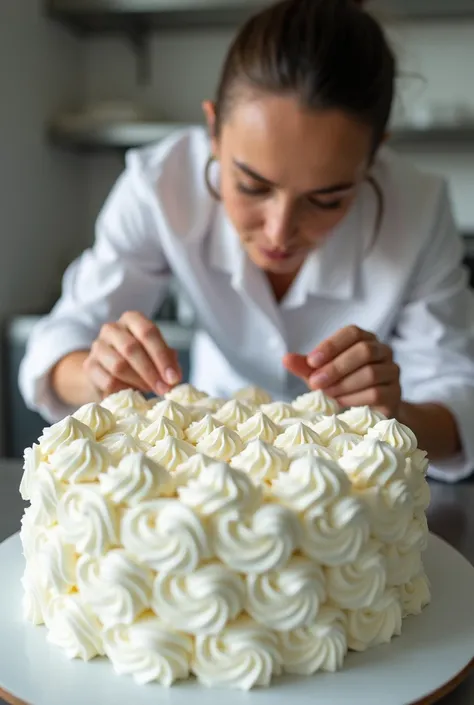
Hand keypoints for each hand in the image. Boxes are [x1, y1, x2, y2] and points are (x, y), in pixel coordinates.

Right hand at [83, 311, 181, 398]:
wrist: (106, 370)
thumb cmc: (137, 359)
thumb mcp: (155, 355)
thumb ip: (168, 361)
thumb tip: (174, 377)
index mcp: (132, 319)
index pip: (148, 332)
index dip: (162, 356)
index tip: (174, 378)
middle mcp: (112, 329)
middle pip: (132, 348)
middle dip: (151, 372)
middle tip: (164, 389)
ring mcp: (98, 347)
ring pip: (119, 365)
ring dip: (138, 381)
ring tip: (150, 390)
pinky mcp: (89, 367)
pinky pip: (108, 381)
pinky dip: (124, 389)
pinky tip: (133, 393)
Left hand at [283, 325, 400, 417]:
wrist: (370, 411)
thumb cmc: (343, 386)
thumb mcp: (321, 374)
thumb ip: (305, 366)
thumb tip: (285, 359)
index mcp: (365, 339)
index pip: (352, 332)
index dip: (331, 345)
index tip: (311, 362)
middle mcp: (383, 351)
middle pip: (364, 351)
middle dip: (336, 367)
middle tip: (315, 383)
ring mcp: (392, 372)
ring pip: (371, 373)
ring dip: (344, 384)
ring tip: (327, 395)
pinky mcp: (395, 394)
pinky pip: (376, 393)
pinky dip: (354, 399)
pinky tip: (341, 404)